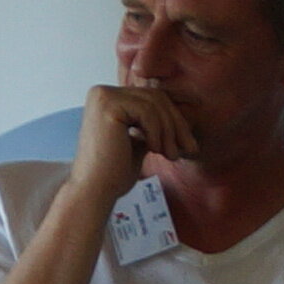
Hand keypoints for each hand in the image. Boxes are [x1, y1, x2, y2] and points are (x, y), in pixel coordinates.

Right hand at [66, 80, 197, 200]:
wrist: (94, 191)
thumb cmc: (115, 172)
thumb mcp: (140, 140)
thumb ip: (153, 124)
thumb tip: (183, 114)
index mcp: (108, 99)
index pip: (152, 99)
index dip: (174, 120)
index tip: (188, 143)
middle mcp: (102, 92)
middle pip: (155, 98)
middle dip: (176, 125)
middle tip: (189, 148)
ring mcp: (103, 97)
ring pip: (155, 103)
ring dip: (169, 131)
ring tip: (172, 154)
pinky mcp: (107, 105)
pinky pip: (147, 111)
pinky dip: (156, 132)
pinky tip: (155, 150)